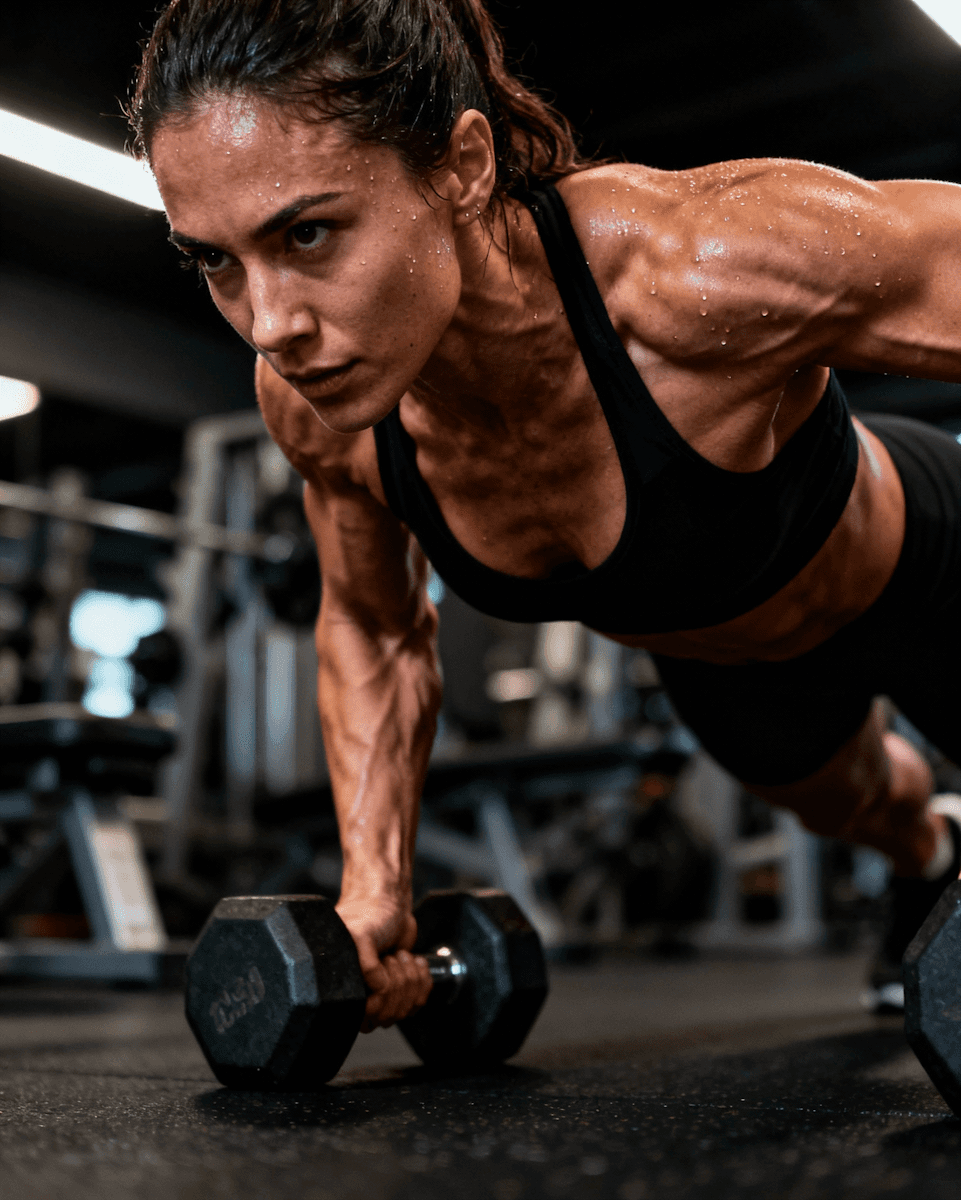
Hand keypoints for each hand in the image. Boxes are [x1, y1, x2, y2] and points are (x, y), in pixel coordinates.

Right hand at [335, 893, 432, 1031]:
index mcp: (343, 985)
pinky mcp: (401, 987)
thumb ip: (365, 964)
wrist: (387, 901)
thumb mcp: (360, 934)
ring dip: (410, 978)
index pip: (367, 1018)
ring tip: (400, 956)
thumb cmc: (367, 913)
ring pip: (406, 1009)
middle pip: (390, 1015)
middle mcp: (361, 993)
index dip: (381, 1000)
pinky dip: (422, 979)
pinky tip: (413, 961)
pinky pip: (418, 1001)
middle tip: (391, 958)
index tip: (382, 975)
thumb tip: (378, 989)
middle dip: (398, 983)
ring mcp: (382, 992)